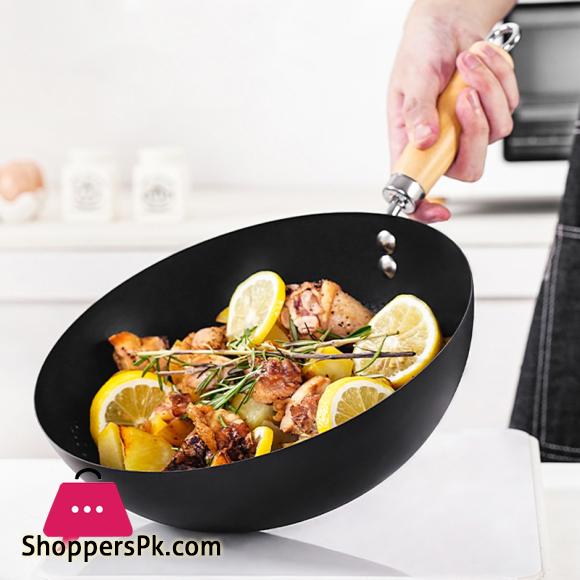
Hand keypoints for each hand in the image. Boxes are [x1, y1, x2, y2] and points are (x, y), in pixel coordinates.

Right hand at [388, 0, 518, 222]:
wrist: (445, 24)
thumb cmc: (419, 52)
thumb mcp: (410, 79)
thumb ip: (416, 111)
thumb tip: (424, 140)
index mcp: (412, 143)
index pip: (415, 186)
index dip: (424, 207)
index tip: (438, 212)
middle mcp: (441, 142)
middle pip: (468, 168)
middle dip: (474, 131)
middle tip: (463, 98)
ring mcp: (468, 129)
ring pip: (495, 133)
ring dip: (486, 90)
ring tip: (467, 63)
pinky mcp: (492, 111)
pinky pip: (509, 106)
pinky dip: (497, 77)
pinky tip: (479, 60)